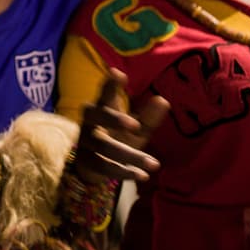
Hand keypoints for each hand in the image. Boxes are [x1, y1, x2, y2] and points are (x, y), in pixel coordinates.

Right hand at [72, 68, 167, 184]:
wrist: (93, 166)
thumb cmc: (117, 138)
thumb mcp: (135, 129)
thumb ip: (148, 117)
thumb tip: (163, 100)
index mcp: (102, 108)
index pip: (105, 93)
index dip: (111, 84)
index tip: (118, 74)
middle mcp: (90, 122)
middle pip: (96, 115)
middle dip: (114, 119)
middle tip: (135, 125)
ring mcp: (86, 142)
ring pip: (105, 147)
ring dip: (130, 156)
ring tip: (155, 164)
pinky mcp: (86, 161)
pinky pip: (103, 166)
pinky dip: (123, 172)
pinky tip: (142, 175)